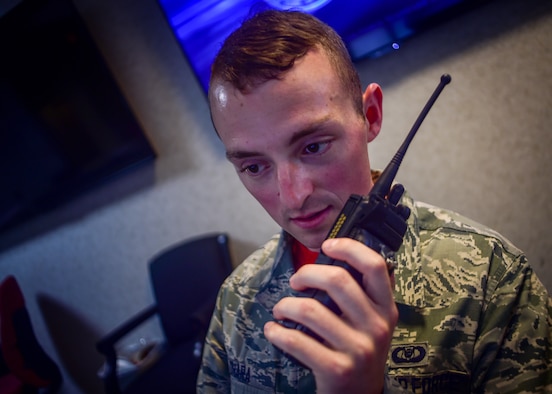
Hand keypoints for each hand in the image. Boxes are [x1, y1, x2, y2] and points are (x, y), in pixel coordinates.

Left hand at [264, 237, 397, 393]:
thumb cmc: (358, 348)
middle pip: (337, 280)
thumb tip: (334, 254)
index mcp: (386, 308)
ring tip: (280, 310)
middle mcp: (376, 327)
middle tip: (296, 281)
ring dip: (285, 305)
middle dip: (307, 273)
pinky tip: (273, 330)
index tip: (327, 245)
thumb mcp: (371, 321)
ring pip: (310, 309)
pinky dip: (277, 332)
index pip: (374, 265)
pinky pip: (297, 340)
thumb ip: (361, 293)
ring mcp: (358, 349)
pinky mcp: (337, 369)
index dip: (349, 248)